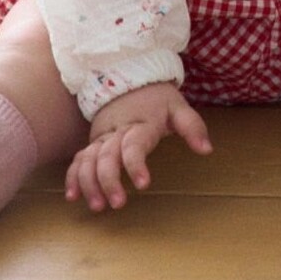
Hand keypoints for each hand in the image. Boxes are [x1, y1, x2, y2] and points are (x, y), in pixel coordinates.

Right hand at [65, 81, 211, 211]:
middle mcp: (117, 131)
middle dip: (109, 180)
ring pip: (90, 159)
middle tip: (118, 203)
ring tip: (98, 207)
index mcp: (141, 123)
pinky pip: (79, 158)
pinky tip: (73, 197)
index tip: (143, 184)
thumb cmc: (156, 96)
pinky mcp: (93, 140)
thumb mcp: (178, 106)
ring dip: (90, 183)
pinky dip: (73, 177)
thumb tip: (207, 149)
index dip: (136, 163)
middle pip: (107, 156)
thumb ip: (192, 127)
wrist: (130, 72)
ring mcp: (102, 136)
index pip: (135, 144)